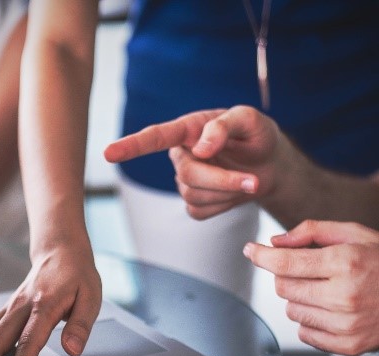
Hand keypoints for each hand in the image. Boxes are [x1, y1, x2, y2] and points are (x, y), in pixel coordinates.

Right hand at [105, 105, 285, 219]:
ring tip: (249, 180)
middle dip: (222, 180)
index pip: (155, 137)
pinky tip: (233, 193)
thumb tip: (200, 148)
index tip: (108, 153)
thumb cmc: (257, 137)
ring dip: (227, 192)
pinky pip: (200, 211)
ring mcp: (186, 181)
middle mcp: (182, 155)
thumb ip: (224, 126)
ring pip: (194, 195)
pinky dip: (223, 206)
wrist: (270, 167)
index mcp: (188, 130)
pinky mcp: (194, 203)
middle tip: (253, 181)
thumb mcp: (250, 120)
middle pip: (187, 175)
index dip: (131, 146)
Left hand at [243, 220, 378, 355]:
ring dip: (299, 297)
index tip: (250, 250)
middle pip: (283, 287)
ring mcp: (346, 325)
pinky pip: (304, 333)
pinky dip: (310, 320)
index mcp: (345, 263)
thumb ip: (311, 232)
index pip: (285, 263)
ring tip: (326, 289)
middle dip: (288, 274)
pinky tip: (331, 309)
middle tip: (309, 269)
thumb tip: (275, 243)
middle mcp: (344, 296)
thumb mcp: (354, 234)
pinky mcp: (347, 346)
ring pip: (291, 310)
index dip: (261, 256)